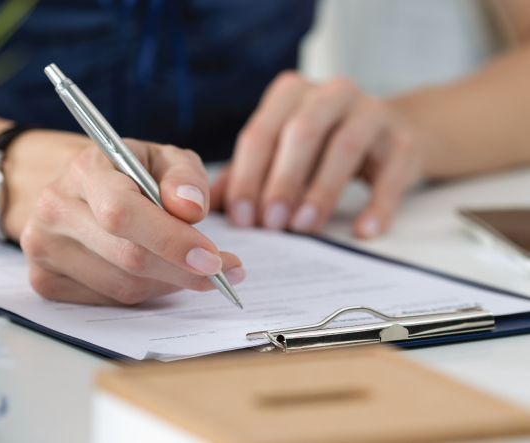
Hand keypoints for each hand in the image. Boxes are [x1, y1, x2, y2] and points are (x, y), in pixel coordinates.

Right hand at [19, 138, 244, 304]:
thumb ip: (184, 177)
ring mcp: (43, 248)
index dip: (171, 240)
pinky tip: (155, 274)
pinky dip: (144, 292)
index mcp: (85, 170)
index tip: (212, 258)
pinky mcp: (45, 280)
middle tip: (221, 272)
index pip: (123, 212)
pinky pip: (109, 301)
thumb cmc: (129, 174)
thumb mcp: (164, 160)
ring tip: (189, 267)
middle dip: (183, 270)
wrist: (79, 190)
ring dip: (168, 283)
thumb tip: (191, 209)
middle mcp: (56, 209)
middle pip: (127, 257)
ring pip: (122, 286)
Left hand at [211, 71, 426, 237]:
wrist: (390, 132)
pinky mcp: (403, 140)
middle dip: (282, 180)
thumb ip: (245, 175)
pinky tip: (363, 231)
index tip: (241, 218)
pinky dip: (378, 204)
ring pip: (345, 146)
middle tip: (270, 224)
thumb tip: (208, 208)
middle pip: (302, 132)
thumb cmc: (322, 146)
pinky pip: (392, 173)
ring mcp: (372, 112)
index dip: (247, 176)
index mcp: (291, 94)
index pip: (261, 132)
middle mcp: (331, 94)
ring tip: (304, 226)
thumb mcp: (281, 151)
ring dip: (322, 190)